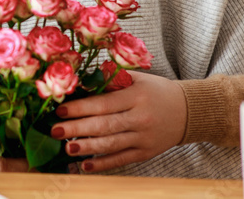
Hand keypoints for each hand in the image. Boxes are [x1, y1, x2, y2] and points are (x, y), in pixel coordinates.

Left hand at [50, 72, 186, 172]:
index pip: (104, 104)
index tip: (61, 110)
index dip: (81, 108)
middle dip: (77, 129)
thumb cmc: (156, 91)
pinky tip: (85, 165)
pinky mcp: (146, 153)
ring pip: (112, 145)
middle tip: (55, 131)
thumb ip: (112, 79)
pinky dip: (103, 164)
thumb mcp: (137, 78)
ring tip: (67, 148)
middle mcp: (140, 118)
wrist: (188, 111)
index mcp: (136, 96)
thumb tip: (81, 81)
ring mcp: (143, 138)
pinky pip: (121, 159)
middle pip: (105, 126)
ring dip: (87, 148)